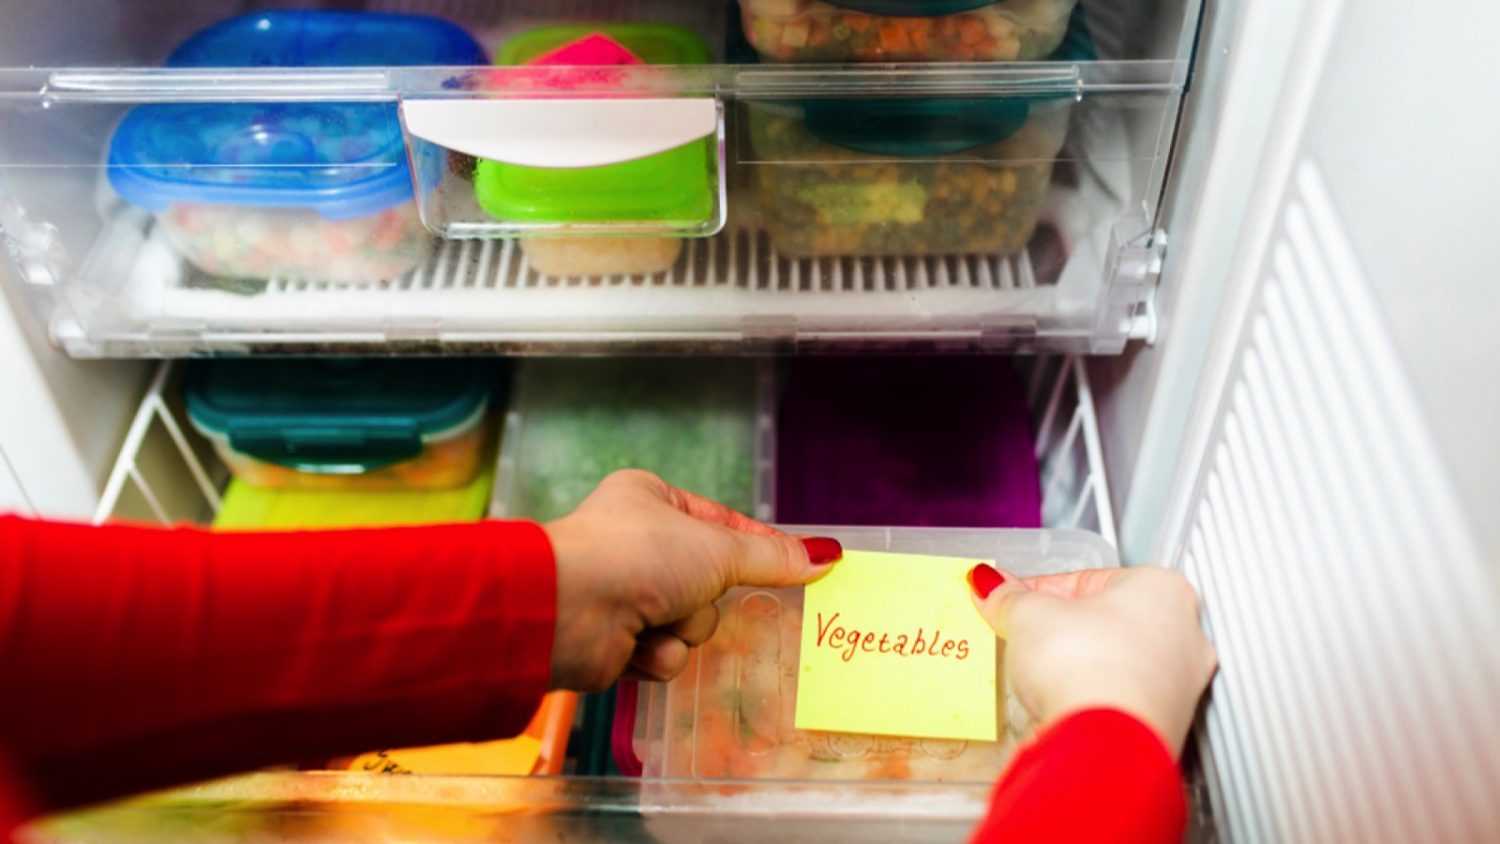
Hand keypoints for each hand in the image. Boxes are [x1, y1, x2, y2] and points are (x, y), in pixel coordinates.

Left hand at [544, 470, 842, 691]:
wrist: (569, 612)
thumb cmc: (639, 557)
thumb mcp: (718, 549)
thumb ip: (771, 559)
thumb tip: (826, 558)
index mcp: (651, 499)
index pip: (721, 524)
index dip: (755, 547)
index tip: (797, 565)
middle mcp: (635, 542)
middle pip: (709, 581)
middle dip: (704, 598)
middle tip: (693, 593)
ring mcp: (623, 592)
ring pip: (691, 622)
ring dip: (682, 629)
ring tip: (655, 620)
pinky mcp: (615, 640)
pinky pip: (664, 653)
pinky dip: (657, 653)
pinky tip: (636, 646)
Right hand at [969, 564, 1216, 755]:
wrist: (1103, 746)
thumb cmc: (1088, 668)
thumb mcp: (1029, 616)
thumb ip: (1009, 597)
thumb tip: (993, 587)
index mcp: (1161, 587)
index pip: (1084, 579)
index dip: (1038, 591)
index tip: (1013, 601)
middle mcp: (1184, 633)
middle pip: (1105, 621)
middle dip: (1062, 629)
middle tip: (1026, 636)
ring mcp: (1179, 684)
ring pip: (1116, 662)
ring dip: (1078, 665)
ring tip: (1040, 675)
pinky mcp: (1164, 724)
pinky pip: (1118, 699)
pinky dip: (1091, 699)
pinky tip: (1063, 703)